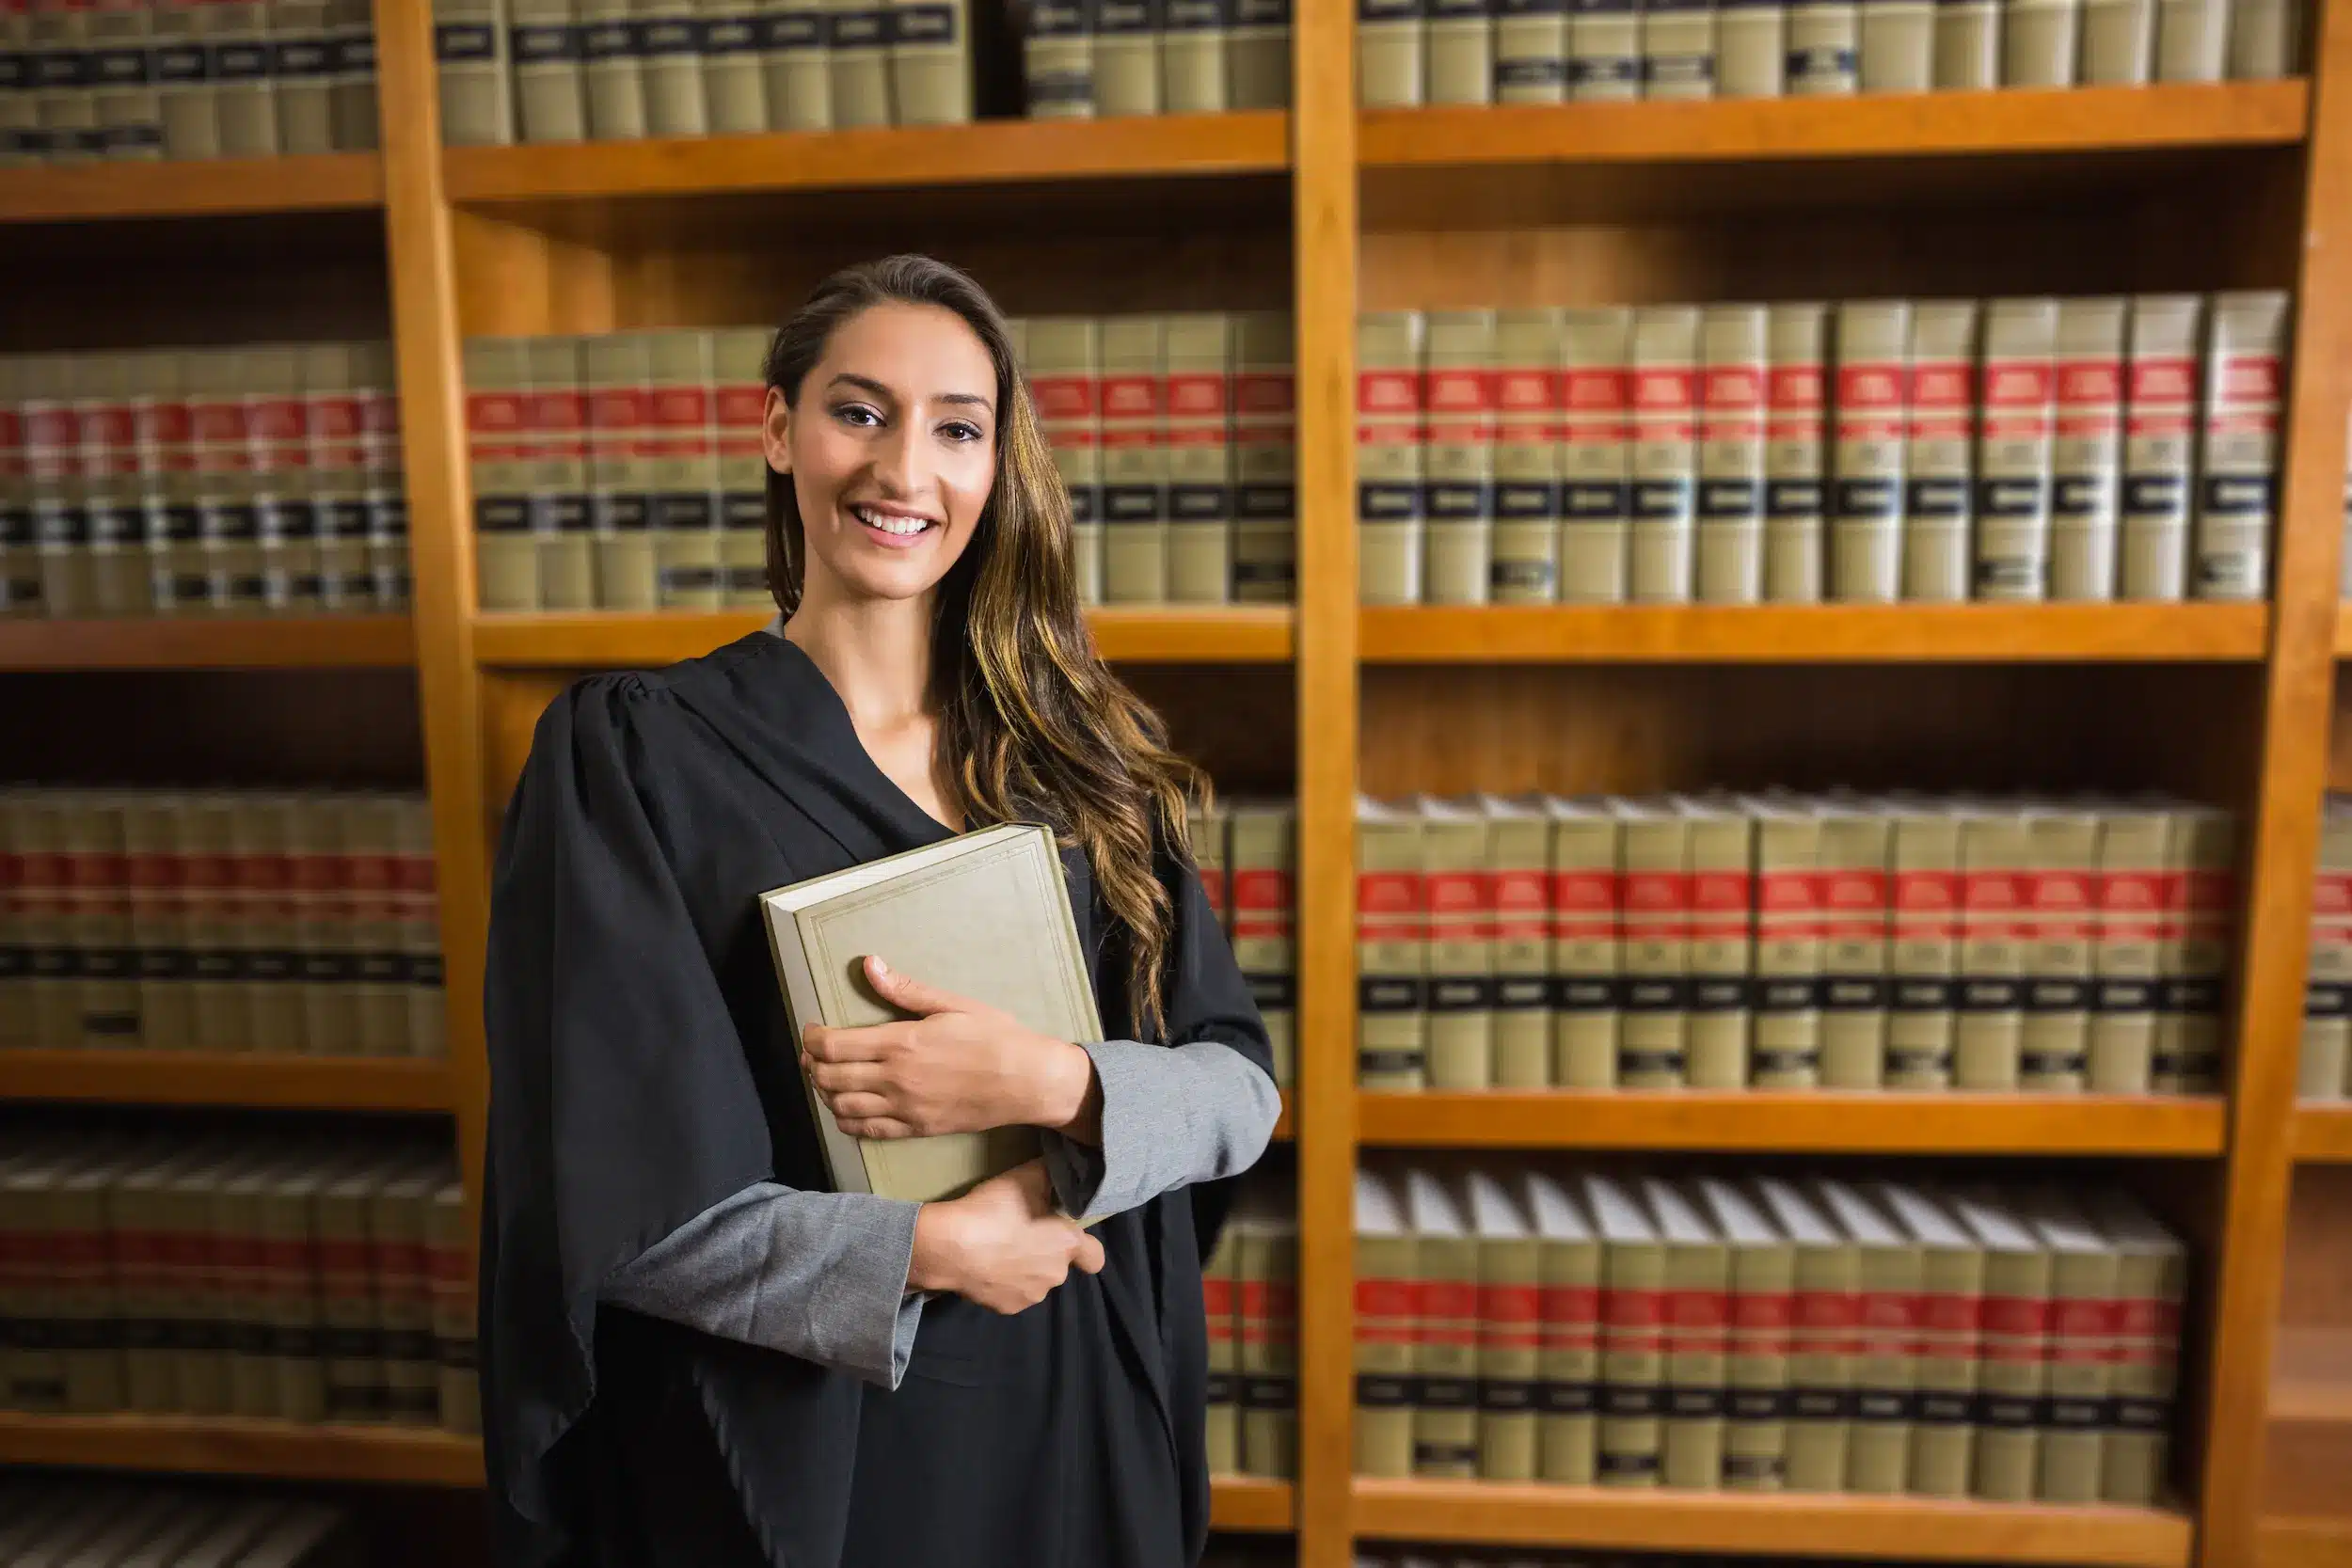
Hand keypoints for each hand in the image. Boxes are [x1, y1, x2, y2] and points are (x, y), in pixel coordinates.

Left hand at [802, 956, 1097, 1140]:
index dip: (812, 1038)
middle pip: (829, 1077)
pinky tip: (845, 1110)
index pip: (833, 1045)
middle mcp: (895, 1079)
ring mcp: (904, 1108)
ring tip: (826, 1079)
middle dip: (812, 1064)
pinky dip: (846, 1121)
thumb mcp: (952, 1004)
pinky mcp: (916, 1129)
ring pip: (842, 1107)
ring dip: (825, 1093)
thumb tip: (870, 965)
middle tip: (813, 1053)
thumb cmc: (995, 1037)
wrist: (1027, 1081)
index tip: (812, 1029)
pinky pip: (867, 1131)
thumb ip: (906, 990)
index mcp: (900, 1043)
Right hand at [908, 1160, 1104, 1314]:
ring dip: (1025, 1270)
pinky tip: (986, 1268)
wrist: (952, 1247)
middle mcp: (1056, 1275)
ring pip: (1035, 1282)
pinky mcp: (1007, 1308)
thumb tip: (1061, 1171)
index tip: (1069, 1238)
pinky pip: (1011, 1294)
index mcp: (1066, 1244)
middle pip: (1058, 1265)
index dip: (1086, 1249)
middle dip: (1045, 1253)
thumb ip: (1049, 1175)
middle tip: (1020, 1234)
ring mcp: (1031, 1296)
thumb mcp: (1025, 1178)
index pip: (1094, 1257)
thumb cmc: (995, 1210)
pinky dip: (1003, 1284)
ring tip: (998, 1251)